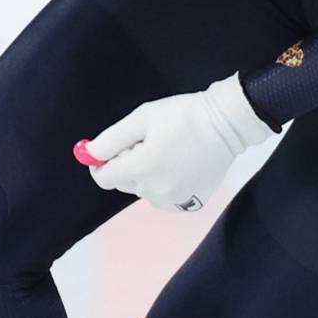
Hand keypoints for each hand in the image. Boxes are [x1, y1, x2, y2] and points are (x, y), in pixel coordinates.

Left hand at [79, 75, 272, 212]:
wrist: (228, 124)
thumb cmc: (184, 115)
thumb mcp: (142, 117)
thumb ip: (111, 139)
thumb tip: (89, 155)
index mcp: (141, 168)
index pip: (103, 177)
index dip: (103, 162)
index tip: (114, 149)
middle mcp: (156, 190)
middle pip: (124, 184)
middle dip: (129, 165)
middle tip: (151, 143)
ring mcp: (176, 199)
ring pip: (144, 191)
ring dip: (148, 176)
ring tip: (169, 154)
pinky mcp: (192, 202)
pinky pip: (165, 199)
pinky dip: (166, 186)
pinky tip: (181, 168)